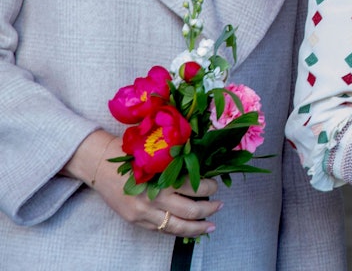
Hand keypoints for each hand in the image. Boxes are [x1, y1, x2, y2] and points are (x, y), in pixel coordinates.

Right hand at [64, 130, 221, 237]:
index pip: (194, 186)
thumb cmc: (131, 153)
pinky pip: (162, 230)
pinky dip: (178, 231)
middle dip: (209, 209)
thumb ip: (176, 162)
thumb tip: (203, 168)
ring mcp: (144, 212)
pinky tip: (190, 229)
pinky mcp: (136, 220)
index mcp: (162, 176)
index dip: (210, 187)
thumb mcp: (157, 152)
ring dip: (198, 227)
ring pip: (178, 226)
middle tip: (220, 205)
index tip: (217, 184)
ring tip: (211, 225)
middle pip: (190, 209)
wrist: (100, 165)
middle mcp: (155, 196)